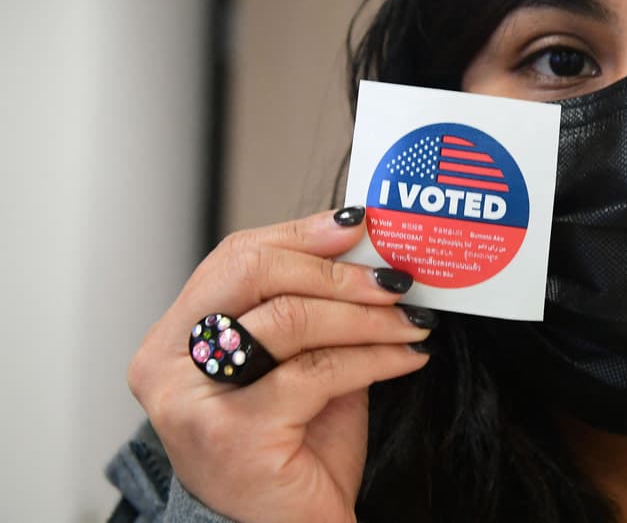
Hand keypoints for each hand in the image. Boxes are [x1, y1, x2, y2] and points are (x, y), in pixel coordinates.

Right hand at [127, 208, 432, 522]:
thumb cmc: (291, 447)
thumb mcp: (297, 362)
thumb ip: (313, 308)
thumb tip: (367, 250)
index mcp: (173, 339)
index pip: (234, 258)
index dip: (300, 234)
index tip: (359, 226)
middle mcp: (168, 366)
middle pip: (254, 275)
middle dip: (335, 271)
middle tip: (394, 280)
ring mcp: (195, 401)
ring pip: (288, 320)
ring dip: (366, 315)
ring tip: (411, 321)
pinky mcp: (235, 434)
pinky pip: (318, 372)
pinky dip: (375, 357)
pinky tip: (406, 357)